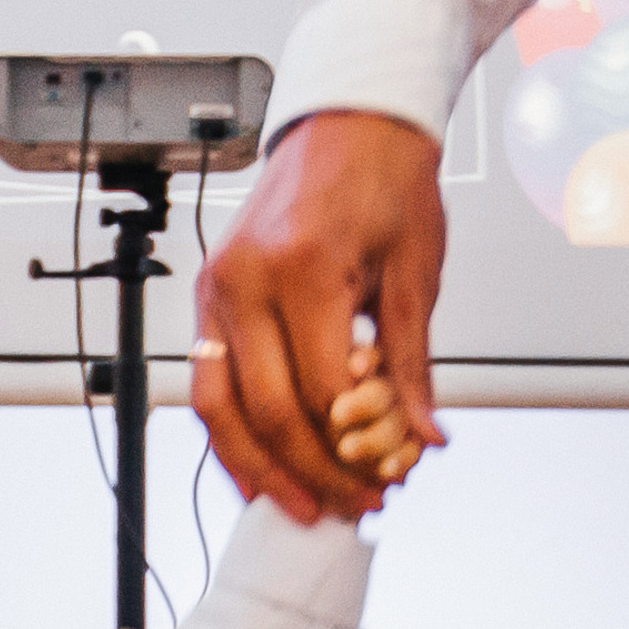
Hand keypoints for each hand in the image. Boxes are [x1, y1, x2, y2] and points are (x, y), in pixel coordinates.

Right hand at [192, 111, 448, 524]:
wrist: (349, 121)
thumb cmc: (384, 179)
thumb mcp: (413, 271)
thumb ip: (410, 365)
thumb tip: (422, 438)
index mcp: (301, 266)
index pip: (320, 392)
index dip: (354, 450)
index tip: (387, 480)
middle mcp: (245, 281)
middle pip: (266, 414)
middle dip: (312, 473)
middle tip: (353, 505)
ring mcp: (215, 293)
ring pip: (220, 413)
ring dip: (261, 472)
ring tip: (303, 507)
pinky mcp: (207, 303)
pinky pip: (210, 390)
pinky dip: (234, 441)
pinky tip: (263, 472)